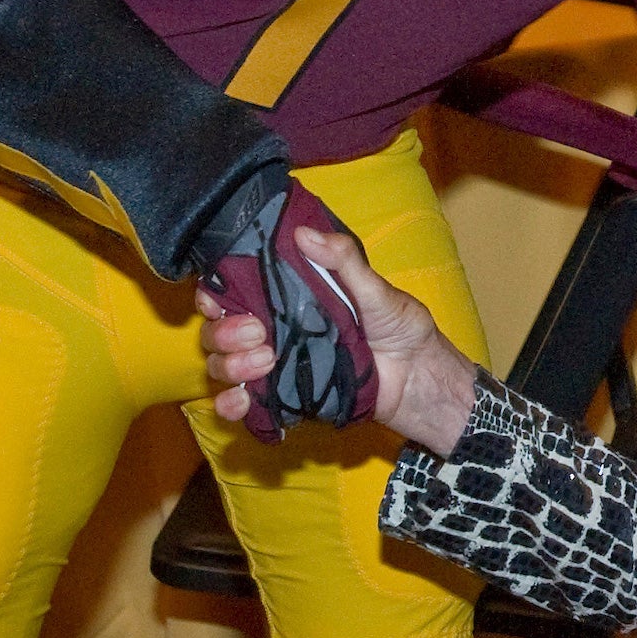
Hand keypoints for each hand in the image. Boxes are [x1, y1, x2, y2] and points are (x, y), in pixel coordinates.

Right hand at [199, 228, 478, 454]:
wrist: (421, 380)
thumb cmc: (401, 326)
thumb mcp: (376, 288)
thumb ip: (343, 260)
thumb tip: (303, 232)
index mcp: (289, 296)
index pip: (233, 290)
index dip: (215, 293)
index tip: (218, 296)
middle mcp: (274, 329)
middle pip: (219, 330)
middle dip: (225, 332)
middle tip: (258, 333)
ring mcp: (276, 366)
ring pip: (224, 366)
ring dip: (230, 365)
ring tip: (264, 361)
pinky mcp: (284, 399)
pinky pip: (243, 405)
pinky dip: (231, 405)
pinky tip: (241, 401)